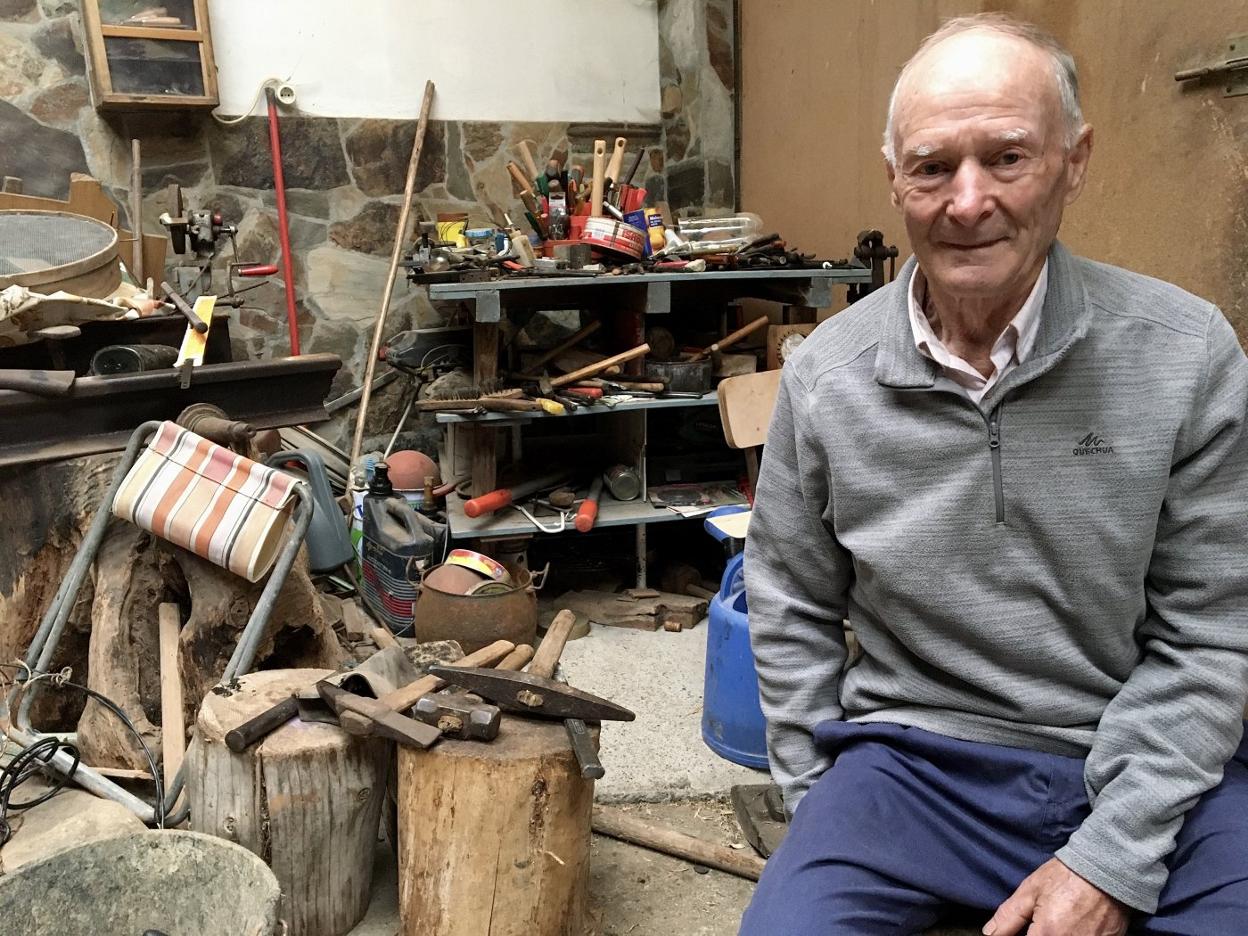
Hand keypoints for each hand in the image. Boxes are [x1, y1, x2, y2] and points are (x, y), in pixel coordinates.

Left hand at [984, 858, 1128, 935]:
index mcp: (1046, 935)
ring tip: (1059, 921)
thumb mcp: (1030, 891)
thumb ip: (1008, 917)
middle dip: (1037, 934)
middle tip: (1041, 921)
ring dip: (1055, 934)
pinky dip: (1074, 934)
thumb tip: (989, 934)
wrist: (1107, 871)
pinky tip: (1074, 925)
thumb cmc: (1067, 877)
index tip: (1025, 929)